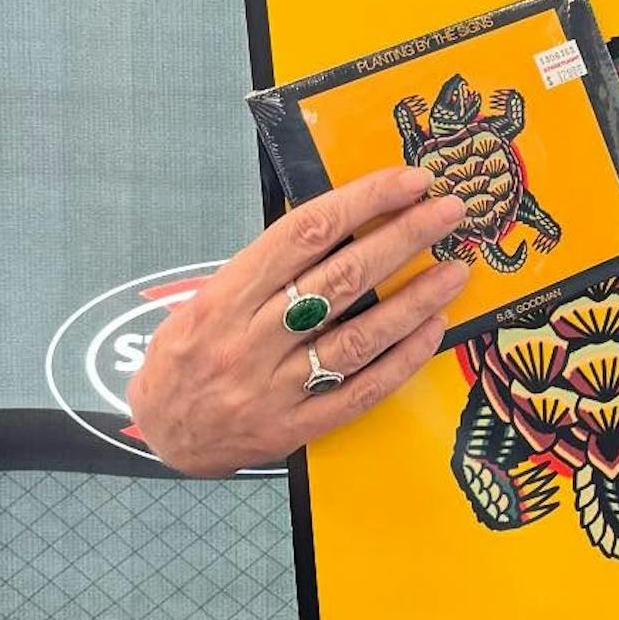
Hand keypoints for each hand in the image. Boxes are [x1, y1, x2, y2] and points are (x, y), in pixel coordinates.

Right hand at [126, 166, 472, 474]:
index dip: (363, 202)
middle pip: (342, 279)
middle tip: (449, 212)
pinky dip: (403, 359)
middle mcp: (249, 341)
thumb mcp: (206, 300)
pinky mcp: (297, 428)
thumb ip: (265, 269)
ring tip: (456, 271)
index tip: (409, 181)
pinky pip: (361, 391)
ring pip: (359, 336)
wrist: (162, 437)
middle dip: (403, 238)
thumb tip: (341, 224)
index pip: (304, 234)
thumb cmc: (189, 355)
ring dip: (416, 300)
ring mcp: (275, 389)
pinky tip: (434, 329)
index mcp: (224, 298)